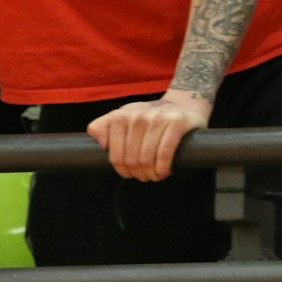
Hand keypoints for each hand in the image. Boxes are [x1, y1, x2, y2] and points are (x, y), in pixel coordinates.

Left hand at [87, 91, 211, 181]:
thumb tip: (100, 143)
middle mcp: (137, 116)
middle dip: (139, 174)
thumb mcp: (123, 117)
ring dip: (152, 174)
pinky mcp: (176, 122)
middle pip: (132, 160)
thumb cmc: (147, 117)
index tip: (130, 173)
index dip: (122, 170)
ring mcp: (157, 118)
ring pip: (147, 159)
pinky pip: (164, 153)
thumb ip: (102, 126)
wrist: (180, 105)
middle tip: (145, 176)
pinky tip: (164, 172)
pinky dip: (163, 168)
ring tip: (155, 175)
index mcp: (120, 117)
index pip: (115, 156)